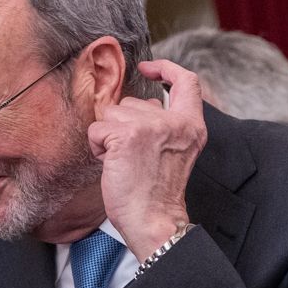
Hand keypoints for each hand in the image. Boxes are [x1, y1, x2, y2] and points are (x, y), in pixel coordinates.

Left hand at [86, 57, 206, 259]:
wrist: (154, 220)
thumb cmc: (157, 193)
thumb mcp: (174, 152)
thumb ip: (164, 125)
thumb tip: (135, 105)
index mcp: (191, 125)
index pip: (187, 81)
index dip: (166, 68)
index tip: (149, 68)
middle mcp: (174, 121)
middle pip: (133, 102)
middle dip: (123, 126)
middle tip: (134, 158)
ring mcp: (151, 125)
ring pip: (111, 114)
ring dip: (109, 138)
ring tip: (124, 163)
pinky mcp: (127, 135)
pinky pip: (97, 130)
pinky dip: (97, 149)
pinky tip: (112, 165)